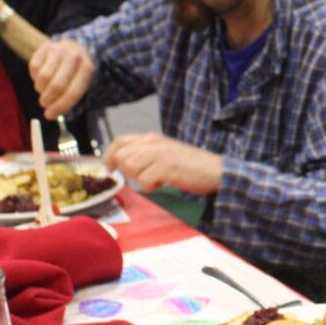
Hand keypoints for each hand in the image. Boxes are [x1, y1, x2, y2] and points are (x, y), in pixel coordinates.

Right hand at [29, 39, 94, 119]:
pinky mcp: (45, 46)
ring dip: (41, 88)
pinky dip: (35, 77)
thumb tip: (51, 114)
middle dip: (48, 99)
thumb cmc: (76, 72)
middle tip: (44, 104)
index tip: (49, 116)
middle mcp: (74, 58)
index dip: (59, 106)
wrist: (73, 47)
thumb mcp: (81, 83)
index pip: (73, 93)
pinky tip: (41, 76)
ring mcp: (59, 50)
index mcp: (87, 69)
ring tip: (45, 89)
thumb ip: (69, 99)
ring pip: (43, 77)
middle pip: (57, 86)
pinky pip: (34, 67)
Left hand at [104, 133, 222, 193]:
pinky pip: (144, 181)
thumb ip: (146, 153)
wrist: (216, 170)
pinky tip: (165, 183)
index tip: (110, 168)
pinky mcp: (166, 167)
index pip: (120, 141)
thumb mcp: (165, 152)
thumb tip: (123, 162)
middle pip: (122, 156)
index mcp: (152, 138)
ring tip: (158, 178)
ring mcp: (159, 154)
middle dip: (127, 171)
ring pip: (130, 168)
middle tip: (145, 176)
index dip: (109, 156)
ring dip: (140, 179)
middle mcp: (154, 143)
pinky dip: (152, 187)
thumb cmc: (192, 165)